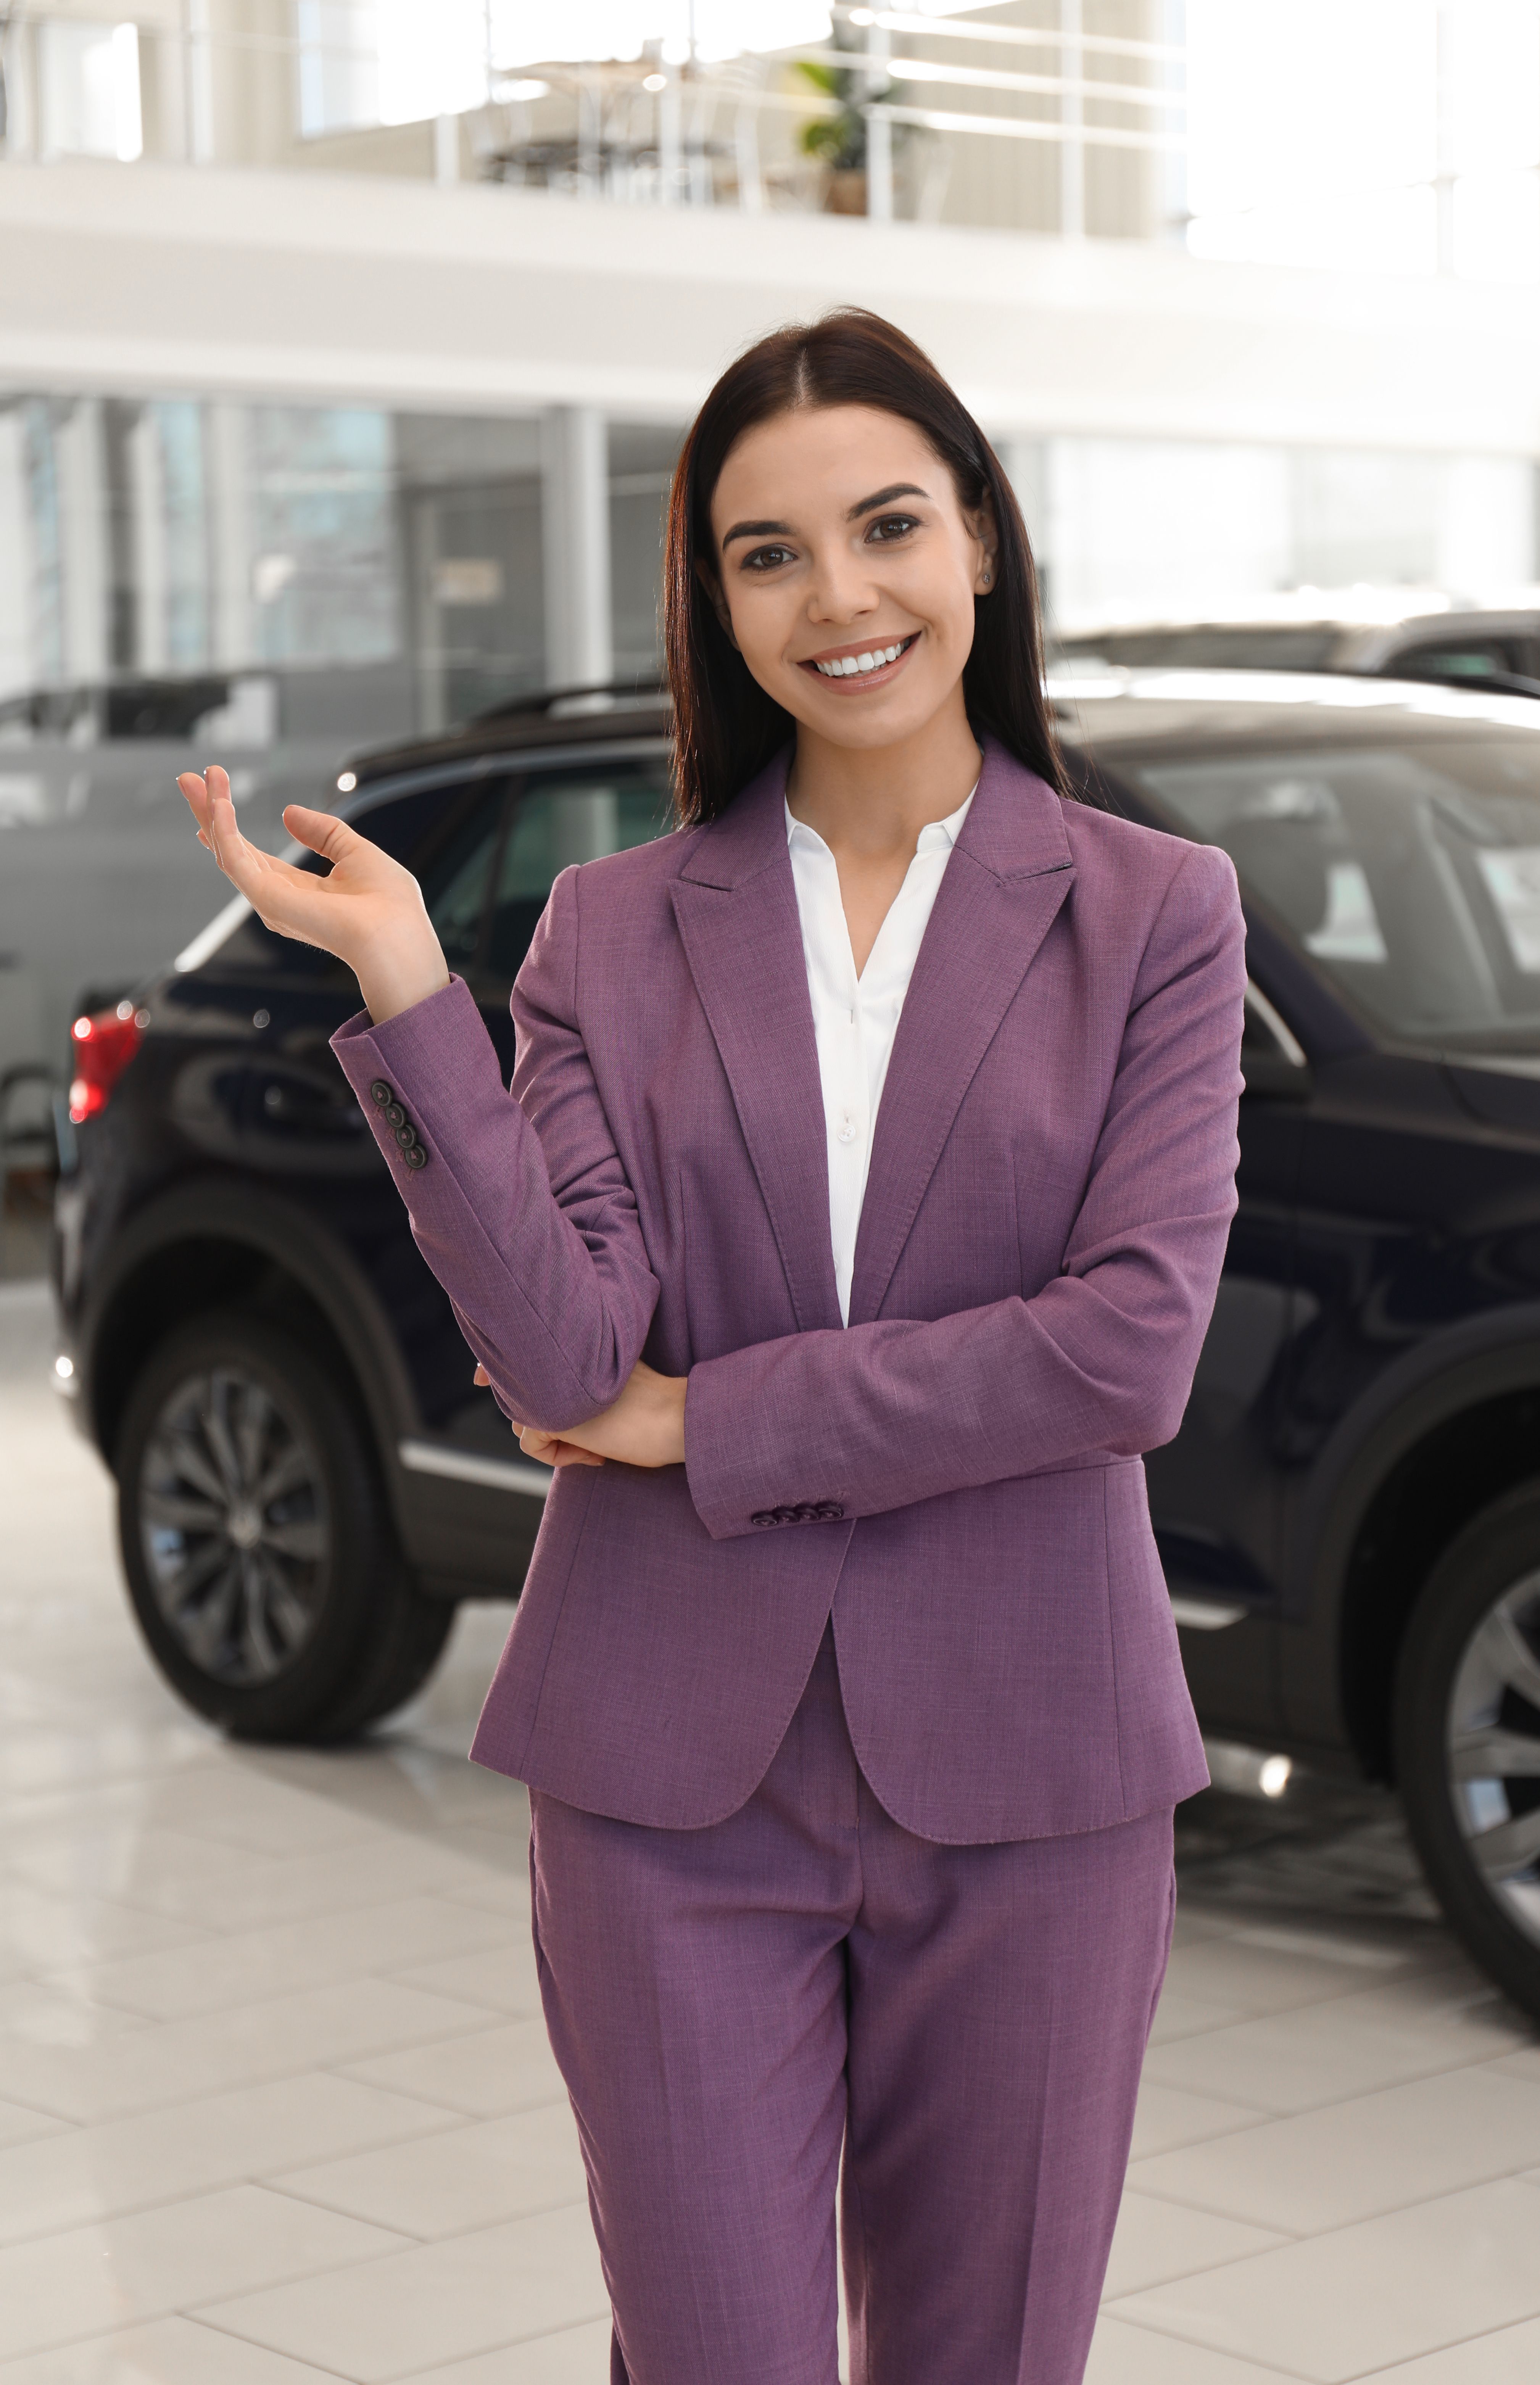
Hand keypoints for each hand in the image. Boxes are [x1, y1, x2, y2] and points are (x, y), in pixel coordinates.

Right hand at [177, 766, 449, 1024]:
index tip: (216, 796)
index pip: (254, 855)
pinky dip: (224, 829)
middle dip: (209, 812)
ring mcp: (271, 901)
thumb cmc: (391, 907)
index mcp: (300, 891)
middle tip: (188, 779)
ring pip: (227, 850)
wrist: (398, 934)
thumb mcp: (355, 852)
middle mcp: (280, 899)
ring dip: (211, 811)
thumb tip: (288, 812)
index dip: (233, 825)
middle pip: (232, 849)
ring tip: (194, 779)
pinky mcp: (268, 899)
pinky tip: (219, 803)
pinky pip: (236, 859)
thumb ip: (323, 832)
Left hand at [473, 1359, 686, 1470]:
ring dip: (553, 1437)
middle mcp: (554, 1352)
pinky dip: (559, 1456)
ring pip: (521, 1419)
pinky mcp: (547, 1414)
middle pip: (516, 1392)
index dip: (491, 1365)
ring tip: (598, 1442)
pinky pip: (530, 1443)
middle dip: (537, 1418)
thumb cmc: (655, 1402)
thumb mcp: (608, 1380)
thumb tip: (522, 1393)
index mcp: (572, 1338)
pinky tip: (596, 1454)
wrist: (679, 1416)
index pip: (513, 1348)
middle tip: (591, 1435)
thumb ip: (575, 1377)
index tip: (478, 1377)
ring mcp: (548, 1382)